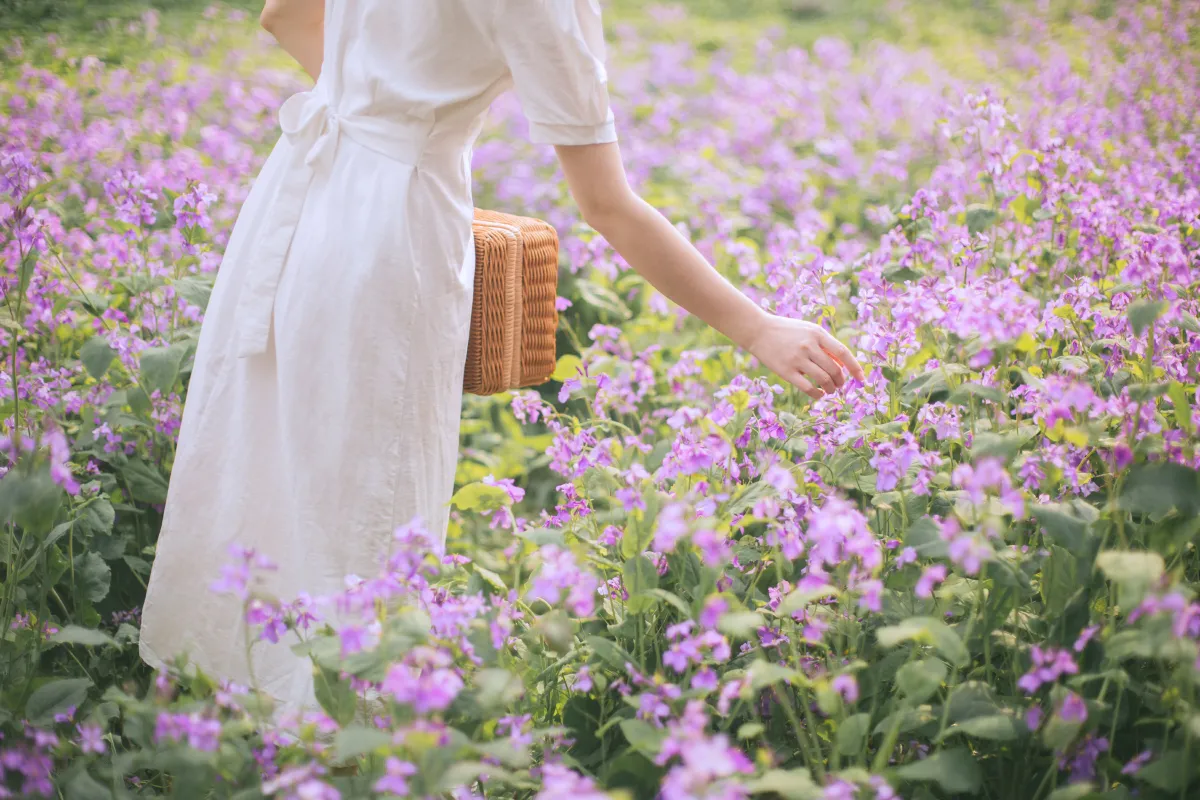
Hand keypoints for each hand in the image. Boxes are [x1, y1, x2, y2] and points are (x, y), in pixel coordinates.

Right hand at [745, 314, 865, 399]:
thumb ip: (824, 344)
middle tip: (839, 385)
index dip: (855, 367)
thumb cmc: (786, 331)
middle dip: (840, 381)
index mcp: (817, 333)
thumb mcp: (807, 330)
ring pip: (823, 379)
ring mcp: (797, 359)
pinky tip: (818, 394)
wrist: (758, 331)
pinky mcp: (786, 371)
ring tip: (830, 390)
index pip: (843, 353)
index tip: (861, 379)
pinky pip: (808, 388)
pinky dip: (817, 394)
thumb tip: (842, 364)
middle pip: (834, 369)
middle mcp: (809, 345)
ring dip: (830, 388)